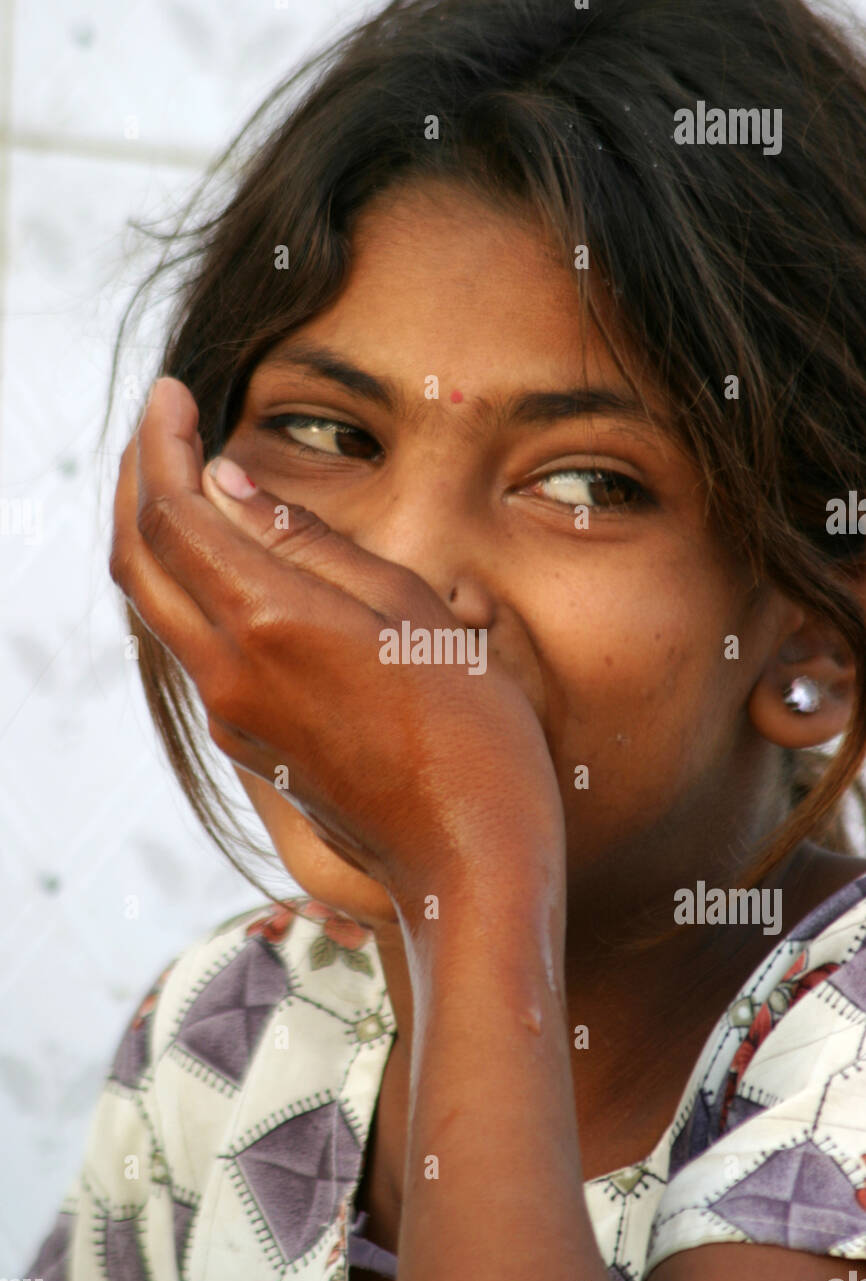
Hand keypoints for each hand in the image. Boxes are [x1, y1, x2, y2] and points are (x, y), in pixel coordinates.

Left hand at [110, 378, 565, 916]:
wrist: (469, 859)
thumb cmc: (472, 731)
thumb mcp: (412, 612)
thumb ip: (313, 545)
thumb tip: (231, 485)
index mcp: (272, 623)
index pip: (177, 511)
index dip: (161, 443)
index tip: (171, 394)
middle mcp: (230, 672)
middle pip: (138, 558)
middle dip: (135, 480)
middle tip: (164, 427)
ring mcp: (233, 715)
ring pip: (158, 606)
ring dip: (157, 535)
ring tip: (191, 480)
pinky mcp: (249, 744)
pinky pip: (194, 647)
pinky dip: (189, 586)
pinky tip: (230, 562)